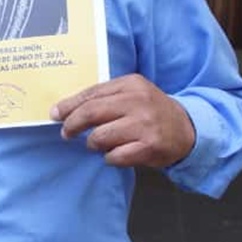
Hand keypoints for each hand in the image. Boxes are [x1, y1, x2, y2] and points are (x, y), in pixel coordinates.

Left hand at [52, 74, 195, 167]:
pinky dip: (109, 158)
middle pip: (91, 113)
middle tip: (66, 133)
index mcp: (131, 84)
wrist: (187, 128)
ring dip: (92, 143)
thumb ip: (104, 98)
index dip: (69, 106)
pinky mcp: (150, 146)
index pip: (91, 94)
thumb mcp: (131, 94)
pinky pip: (115, 156)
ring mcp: (145, 124)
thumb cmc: (150, 111)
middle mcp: (138, 101)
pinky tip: (113, 155)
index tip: (55, 115)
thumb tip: (65, 109)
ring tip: (97, 144)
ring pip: (100, 137)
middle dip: (72, 125)